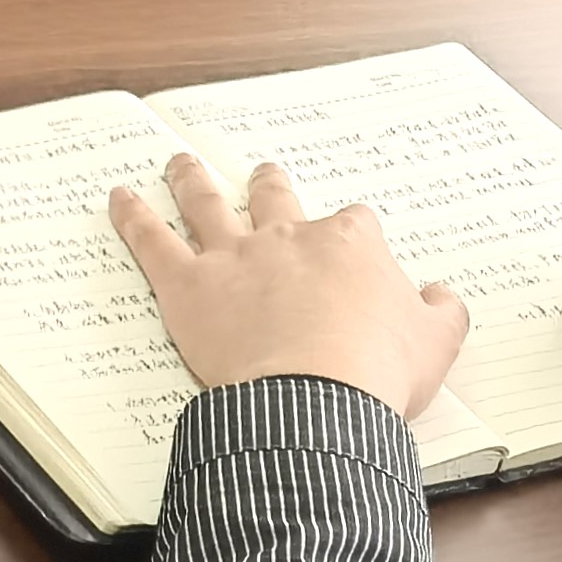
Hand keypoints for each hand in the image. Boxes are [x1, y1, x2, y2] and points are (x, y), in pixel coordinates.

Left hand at [112, 152, 470, 416]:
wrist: (319, 398)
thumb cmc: (377, 372)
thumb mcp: (436, 343)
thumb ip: (442, 312)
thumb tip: (441, 295)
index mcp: (350, 246)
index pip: (354, 225)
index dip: (353, 236)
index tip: (354, 246)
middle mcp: (288, 238)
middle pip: (276, 198)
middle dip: (270, 185)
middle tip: (265, 174)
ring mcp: (235, 257)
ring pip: (207, 205)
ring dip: (191, 180)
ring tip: (180, 163)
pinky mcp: (188, 285)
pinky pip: (152, 240)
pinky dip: (132, 217)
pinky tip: (119, 199)